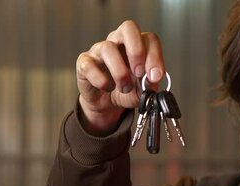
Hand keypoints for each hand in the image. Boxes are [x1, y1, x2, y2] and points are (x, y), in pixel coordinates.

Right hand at [76, 20, 164, 134]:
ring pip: (108, 48)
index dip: (154, 56)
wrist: (106, 104)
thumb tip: (152, 78)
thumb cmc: (125, 91)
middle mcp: (118, 42)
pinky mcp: (84, 63)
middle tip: (139, 73)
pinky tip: (107, 88)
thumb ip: (150, 83)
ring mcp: (99, 50)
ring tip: (125, 87)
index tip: (155, 76)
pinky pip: (89, 66)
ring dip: (120, 72)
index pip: (148, 38)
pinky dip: (101, 80)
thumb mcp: (142, 90)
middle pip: (128, 28)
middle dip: (136, 50)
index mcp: (136, 46)